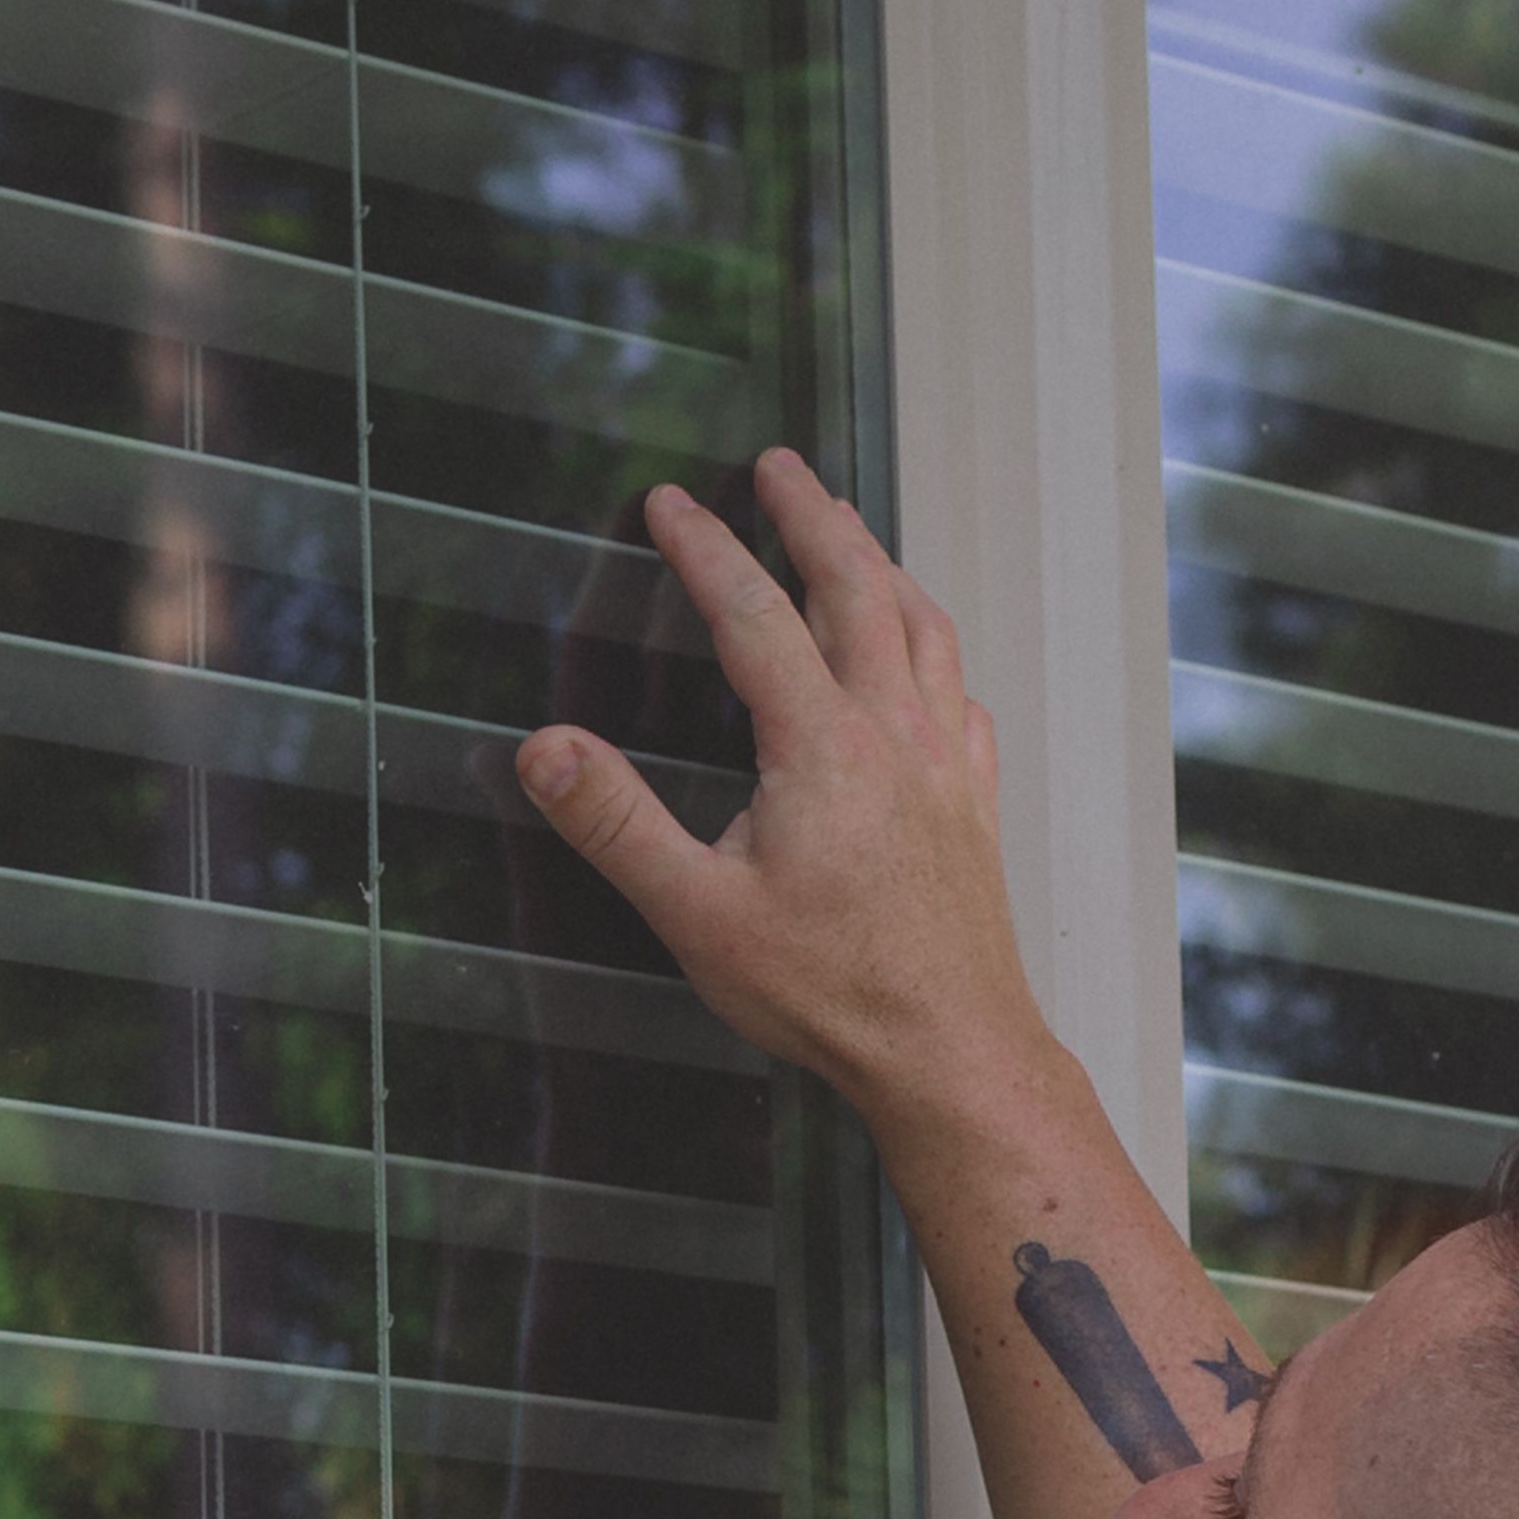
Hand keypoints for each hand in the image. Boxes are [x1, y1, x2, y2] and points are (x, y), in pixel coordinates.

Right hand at [519, 456, 1044, 1125]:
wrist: (950, 1050)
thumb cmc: (828, 992)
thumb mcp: (697, 914)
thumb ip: (617, 824)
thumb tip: (544, 751)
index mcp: (821, 746)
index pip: (754, 614)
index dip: (706, 549)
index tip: (670, 501)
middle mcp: (893, 733)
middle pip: (857, 587)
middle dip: (812, 517)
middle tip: (778, 468)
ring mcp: (944, 763)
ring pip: (921, 626)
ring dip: (881, 565)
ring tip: (852, 533)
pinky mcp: (973, 803)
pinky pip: (960, 694)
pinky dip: (934, 649)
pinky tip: (924, 662)